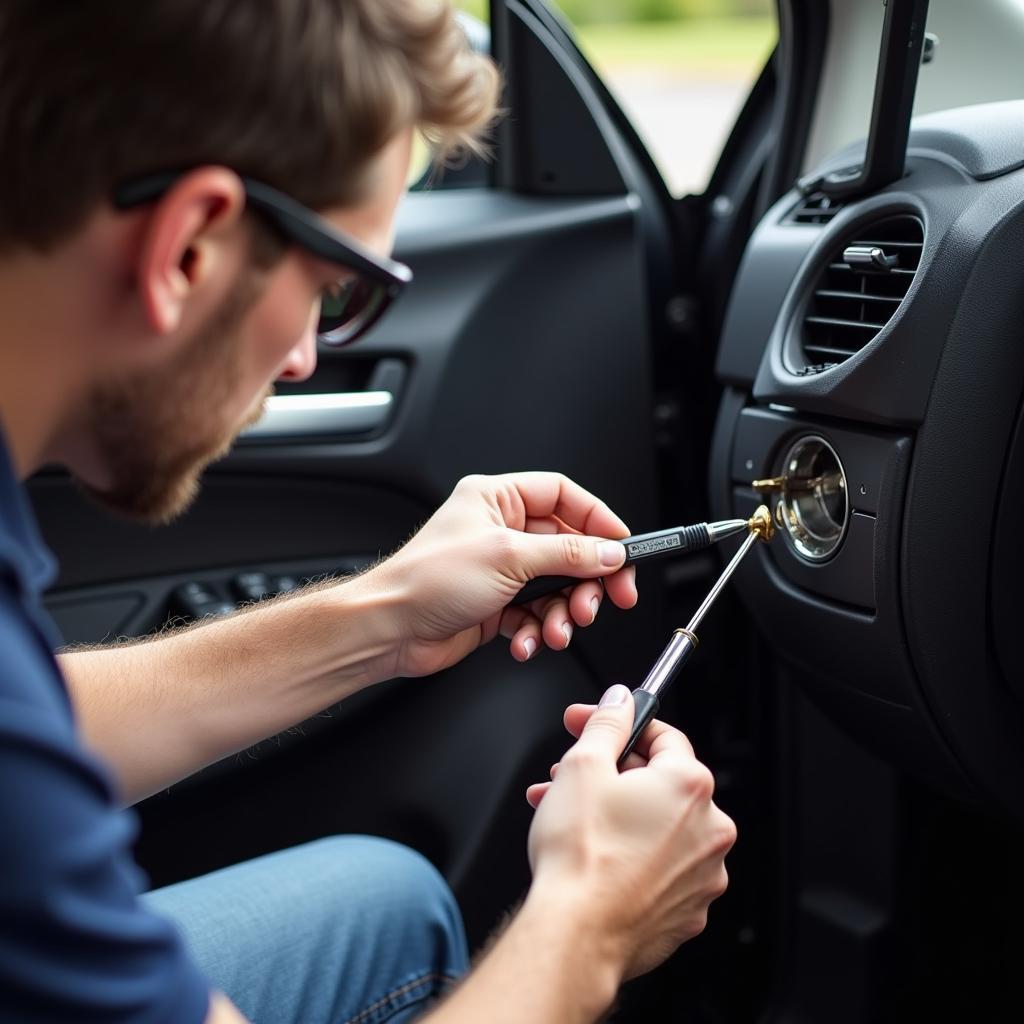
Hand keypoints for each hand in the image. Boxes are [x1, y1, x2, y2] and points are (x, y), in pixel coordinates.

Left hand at [369, 473, 637, 677]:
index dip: (597, 520)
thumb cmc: (426, 580)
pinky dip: (538, 631)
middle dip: (588, 579)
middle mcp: (501, 530)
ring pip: (557, 586)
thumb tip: (608, 552)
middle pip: (569, 547)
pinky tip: (526, 641)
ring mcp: (501, 569)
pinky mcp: (498, 604)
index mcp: (498, 499)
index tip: (622, 546)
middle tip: (606, 599)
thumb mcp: (508, 558)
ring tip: (558, 628)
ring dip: (563, 612)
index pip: (564, 496)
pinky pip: (536, 614)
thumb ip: (566, 555)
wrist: (390, 629)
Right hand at [525, 686, 736, 980]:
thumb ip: (607, 723)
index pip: (662, 735)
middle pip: (658, 782)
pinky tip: (594, 856)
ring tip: (567, 817)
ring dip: (615, 814)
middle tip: (568, 777)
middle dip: (609, 775)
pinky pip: (660, 868)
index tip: (592, 726)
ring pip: (656, 826)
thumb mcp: (583, 765)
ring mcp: (703, 875)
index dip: (620, 726)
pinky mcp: (687, 910)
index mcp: (690, 785)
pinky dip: (631, 856)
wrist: (576, 935)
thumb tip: (620, 701)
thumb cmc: (581, 857)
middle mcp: (709, 829)